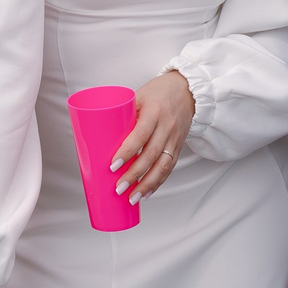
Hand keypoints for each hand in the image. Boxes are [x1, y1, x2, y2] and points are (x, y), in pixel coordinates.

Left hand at [112, 68, 194, 204]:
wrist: (188, 90)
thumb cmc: (158, 91)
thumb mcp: (139, 97)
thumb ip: (124, 115)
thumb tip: (100, 135)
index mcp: (154, 111)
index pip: (140, 134)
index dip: (127, 152)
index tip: (112, 166)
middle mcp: (166, 126)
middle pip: (150, 155)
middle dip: (134, 175)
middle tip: (119, 188)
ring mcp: (174, 138)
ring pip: (162, 165)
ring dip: (147, 184)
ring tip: (133, 197)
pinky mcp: (178, 146)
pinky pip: (169, 167)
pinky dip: (158, 182)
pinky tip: (147, 193)